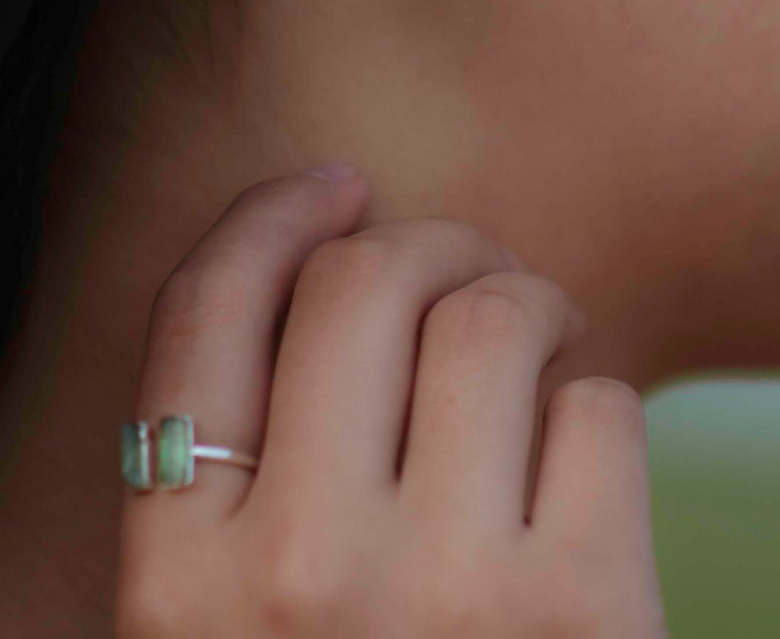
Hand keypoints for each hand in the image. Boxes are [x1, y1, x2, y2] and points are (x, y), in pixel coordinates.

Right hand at [114, 168, 669, 635]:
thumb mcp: (250, 631)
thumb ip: (257, 491)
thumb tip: (340, 259)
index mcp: (179, 591)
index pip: (202, 318)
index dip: (270, 217)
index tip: (331, 185)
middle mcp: (292, 581)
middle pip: (367, 280)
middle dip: (436, 241)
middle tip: (474, 271)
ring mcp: (438, 594)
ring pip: (494, 315)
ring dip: (534, 306)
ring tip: (545, 348)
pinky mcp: (580, 608)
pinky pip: (600, 405)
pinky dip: (601, 413)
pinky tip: (586, 471)